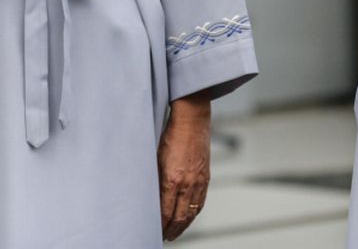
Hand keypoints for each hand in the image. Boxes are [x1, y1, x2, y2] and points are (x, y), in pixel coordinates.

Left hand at [158, 93, 211, 240]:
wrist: (192, 120)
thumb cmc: (172, 134)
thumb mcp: (156, 158)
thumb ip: (156, 179)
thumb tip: (152, 197)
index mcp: (172, 179)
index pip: (165, 212)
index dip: (160, 225)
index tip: (154, 230)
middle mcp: (187, 183)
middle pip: (180, 217)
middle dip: (171, 230)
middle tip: (164, 237)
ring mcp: (199, 181)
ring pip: (192, 212)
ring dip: (183, 225)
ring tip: (175, 232)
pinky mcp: (206, 177)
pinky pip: (201, 202)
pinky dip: (194, 213)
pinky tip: (189, 216)